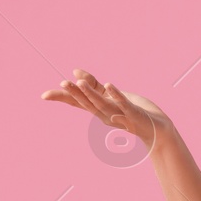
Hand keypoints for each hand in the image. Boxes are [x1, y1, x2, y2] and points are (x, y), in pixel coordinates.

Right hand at [42, 68, 172, 155]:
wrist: (157, 130)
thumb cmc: (132, 111)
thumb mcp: (110, 95)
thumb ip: (93, 84)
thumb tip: (74, 71)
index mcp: (98, 110)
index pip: (77, 103)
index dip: (62, 98)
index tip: (44, 95)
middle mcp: (105, 115)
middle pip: (86, 103)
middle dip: (74, 93)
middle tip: (61, 83)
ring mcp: (119, 115)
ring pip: (101, 103)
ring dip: (90, 93)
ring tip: (79, 83)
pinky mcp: (133, 113)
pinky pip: (123, 102)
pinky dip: (116, 94)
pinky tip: (109, 85)